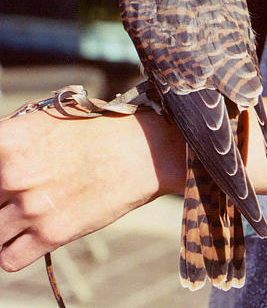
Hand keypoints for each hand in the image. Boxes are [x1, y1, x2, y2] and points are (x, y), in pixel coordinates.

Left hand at [0, 106, 183, 271]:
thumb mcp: (46, 119)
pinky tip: (25, 237)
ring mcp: (30, 206)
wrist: (140, 151)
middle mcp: (12, 174)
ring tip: (23, 215)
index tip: (2, 186)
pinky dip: (9, 251)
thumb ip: (10, 139)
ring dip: (4, 226)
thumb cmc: (96, 130)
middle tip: (16, 197)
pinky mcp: (51, 234)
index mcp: (7, 140)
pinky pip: (7, 259)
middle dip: (1, 199)